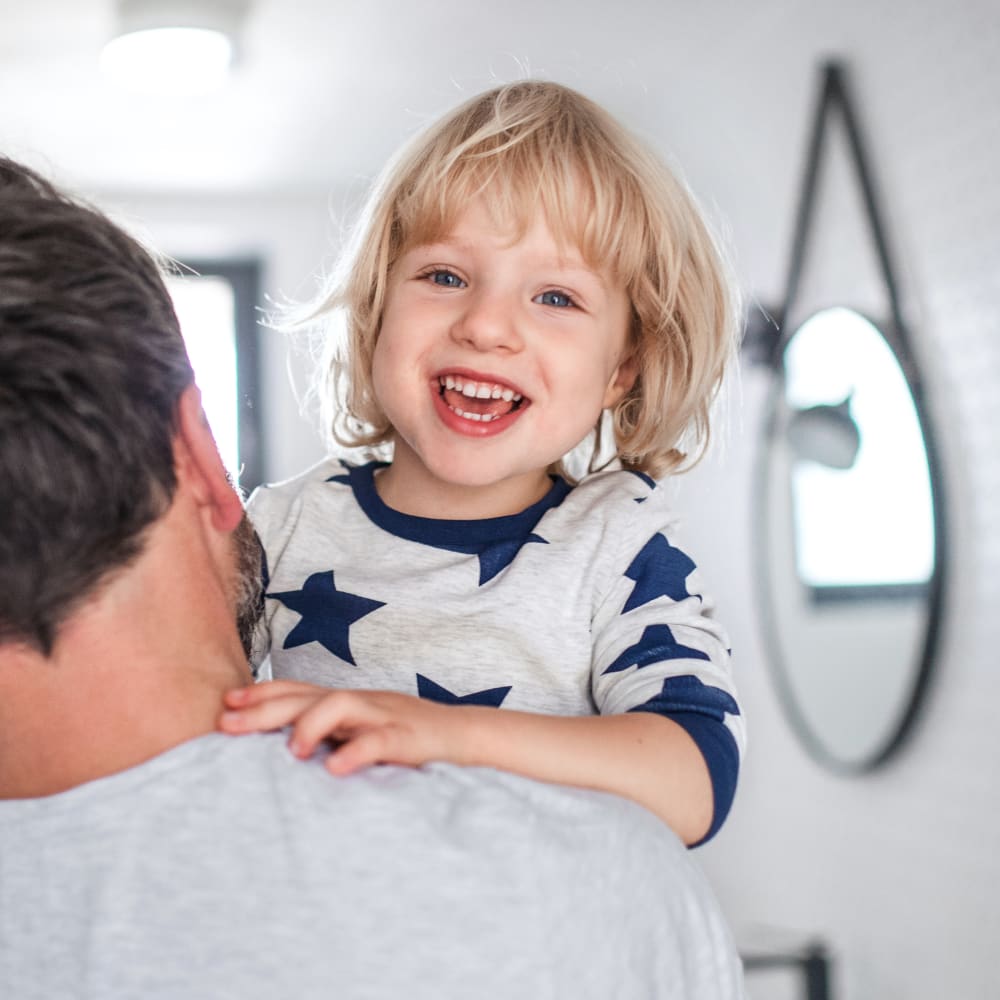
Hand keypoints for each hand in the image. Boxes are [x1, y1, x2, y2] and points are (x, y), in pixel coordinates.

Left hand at [219, 680, 457, 774]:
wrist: (467, 736)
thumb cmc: (409, 740)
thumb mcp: (364, 733)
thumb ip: (330, 736)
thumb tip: (283, 751)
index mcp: (349, 702)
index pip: (299, 690)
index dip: (262, 693)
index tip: (226, 703)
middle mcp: (362, 702)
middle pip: (308, 695)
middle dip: (265, 708)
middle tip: (226, 724)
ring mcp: (386, 715)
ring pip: (342, 704)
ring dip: (310, 723)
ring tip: (289, 750)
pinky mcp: (410, 738)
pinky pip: (381, 740)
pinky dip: (357, 752)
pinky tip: (334, 769)